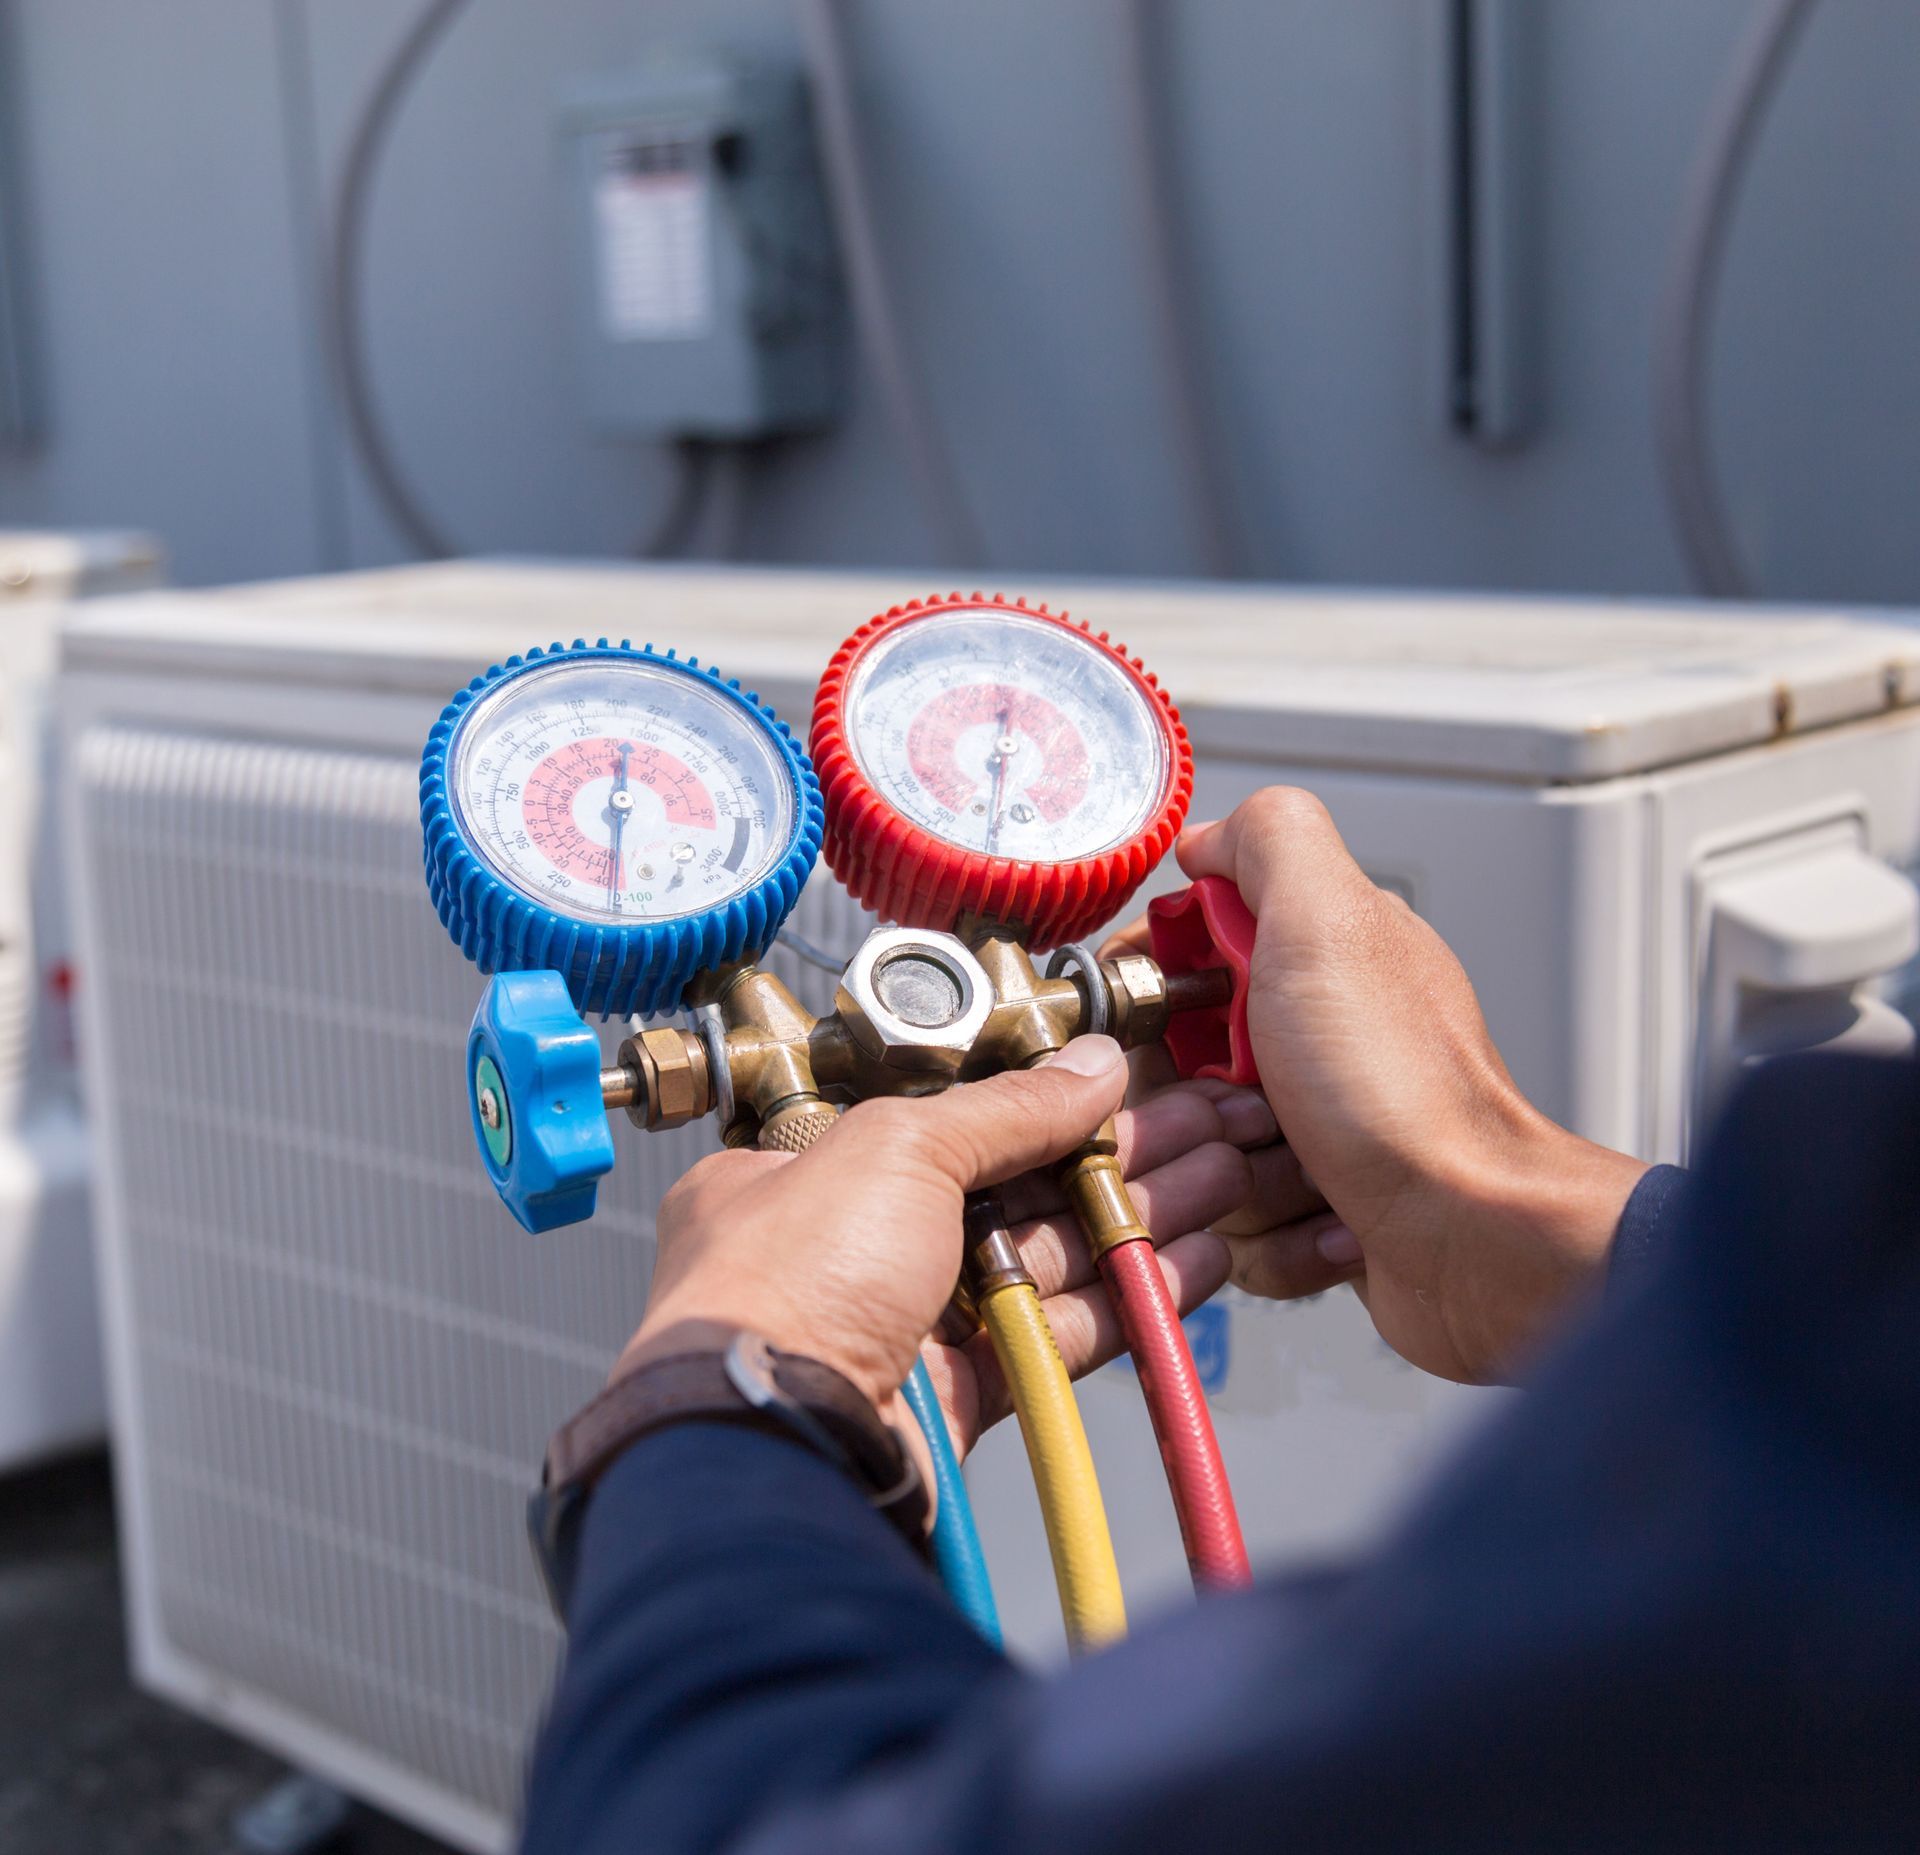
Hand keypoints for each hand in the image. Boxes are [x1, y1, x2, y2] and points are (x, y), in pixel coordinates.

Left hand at [614, 1037, 1267, 1463]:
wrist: (772, 1440)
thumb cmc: (789, 1280)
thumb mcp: (900, 1147)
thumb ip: (1009, 1107)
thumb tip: (1092, 1065)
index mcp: (806, 1172)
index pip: (950, 1123)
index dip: (1048, 1105)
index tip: (1128, 1089)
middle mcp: (850, 1248)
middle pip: (1013, 1190)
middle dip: (1117, 1160)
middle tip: (1206, 1131)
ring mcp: (904, 1327)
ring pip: (1045, 1263)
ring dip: (1137, 1222)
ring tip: (1227, 1183)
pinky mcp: (955, 1398)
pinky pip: (1054, 1337)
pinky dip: (1124, 1302)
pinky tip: (1195, 1266)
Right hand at [1109, 789, 1646, 1383]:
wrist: (1478, 1237)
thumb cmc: (1408, 1096)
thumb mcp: (1329, 922)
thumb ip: (1270, 841)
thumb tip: (1210, 834)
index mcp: (1314, 959)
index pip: (1178, 959)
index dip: (1153, 993)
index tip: (1164, 1021)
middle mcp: (1317, 1039)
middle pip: (1172, 1070)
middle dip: (1188, 1104)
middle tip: (1244, 1108)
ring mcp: (1318, 1128)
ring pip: (1199, 1158)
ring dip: (1231, 1180)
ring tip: (1302, 1172)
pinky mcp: (1319, 1210)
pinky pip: (1240, 1233)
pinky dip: (1272, 1239)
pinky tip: (1328, 1221)